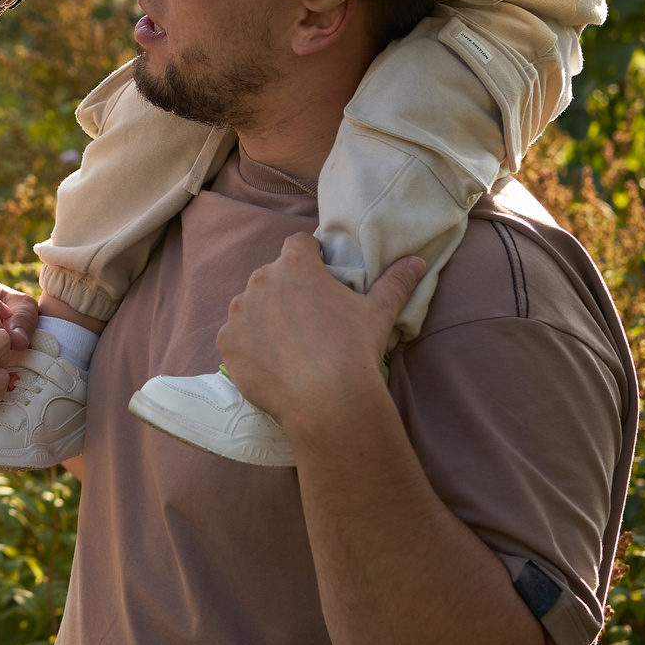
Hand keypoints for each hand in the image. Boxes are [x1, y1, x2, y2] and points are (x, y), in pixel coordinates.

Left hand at [216, 234, 423, 428]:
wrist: (326, 401)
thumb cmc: (353, 349)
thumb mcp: (379, 312)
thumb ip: (395, 281)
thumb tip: (417, 261)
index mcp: (297, 264)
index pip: (299, 244)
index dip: (311, 257)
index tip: (321, 277)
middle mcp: (262, 280)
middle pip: (273, 276)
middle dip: (288, 290)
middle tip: (309, 319)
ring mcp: (239, 311)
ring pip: (251, 306)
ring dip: (266, 317)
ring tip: (290, 345)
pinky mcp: (227, 342)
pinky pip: (236, 337)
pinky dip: (250, 345)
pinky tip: (272, 363)